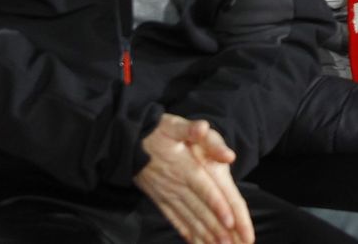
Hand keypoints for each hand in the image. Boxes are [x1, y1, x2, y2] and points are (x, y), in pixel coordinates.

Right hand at [135, 114, 254, 243]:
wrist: (126, 143)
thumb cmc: (155, 131)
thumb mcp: (174, 125)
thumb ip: (191, 130)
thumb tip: (204, 129)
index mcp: (184, 167)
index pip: (204, 189)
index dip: (217, 205)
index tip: (231, 222)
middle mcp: (177, 186)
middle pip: (201, 210)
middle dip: (218, 229)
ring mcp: (168, 195)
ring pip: (190, 219)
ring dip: (206, 235)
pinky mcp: (160, 200)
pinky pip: (175, 220)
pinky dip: (187, 233)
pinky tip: (196, 243)